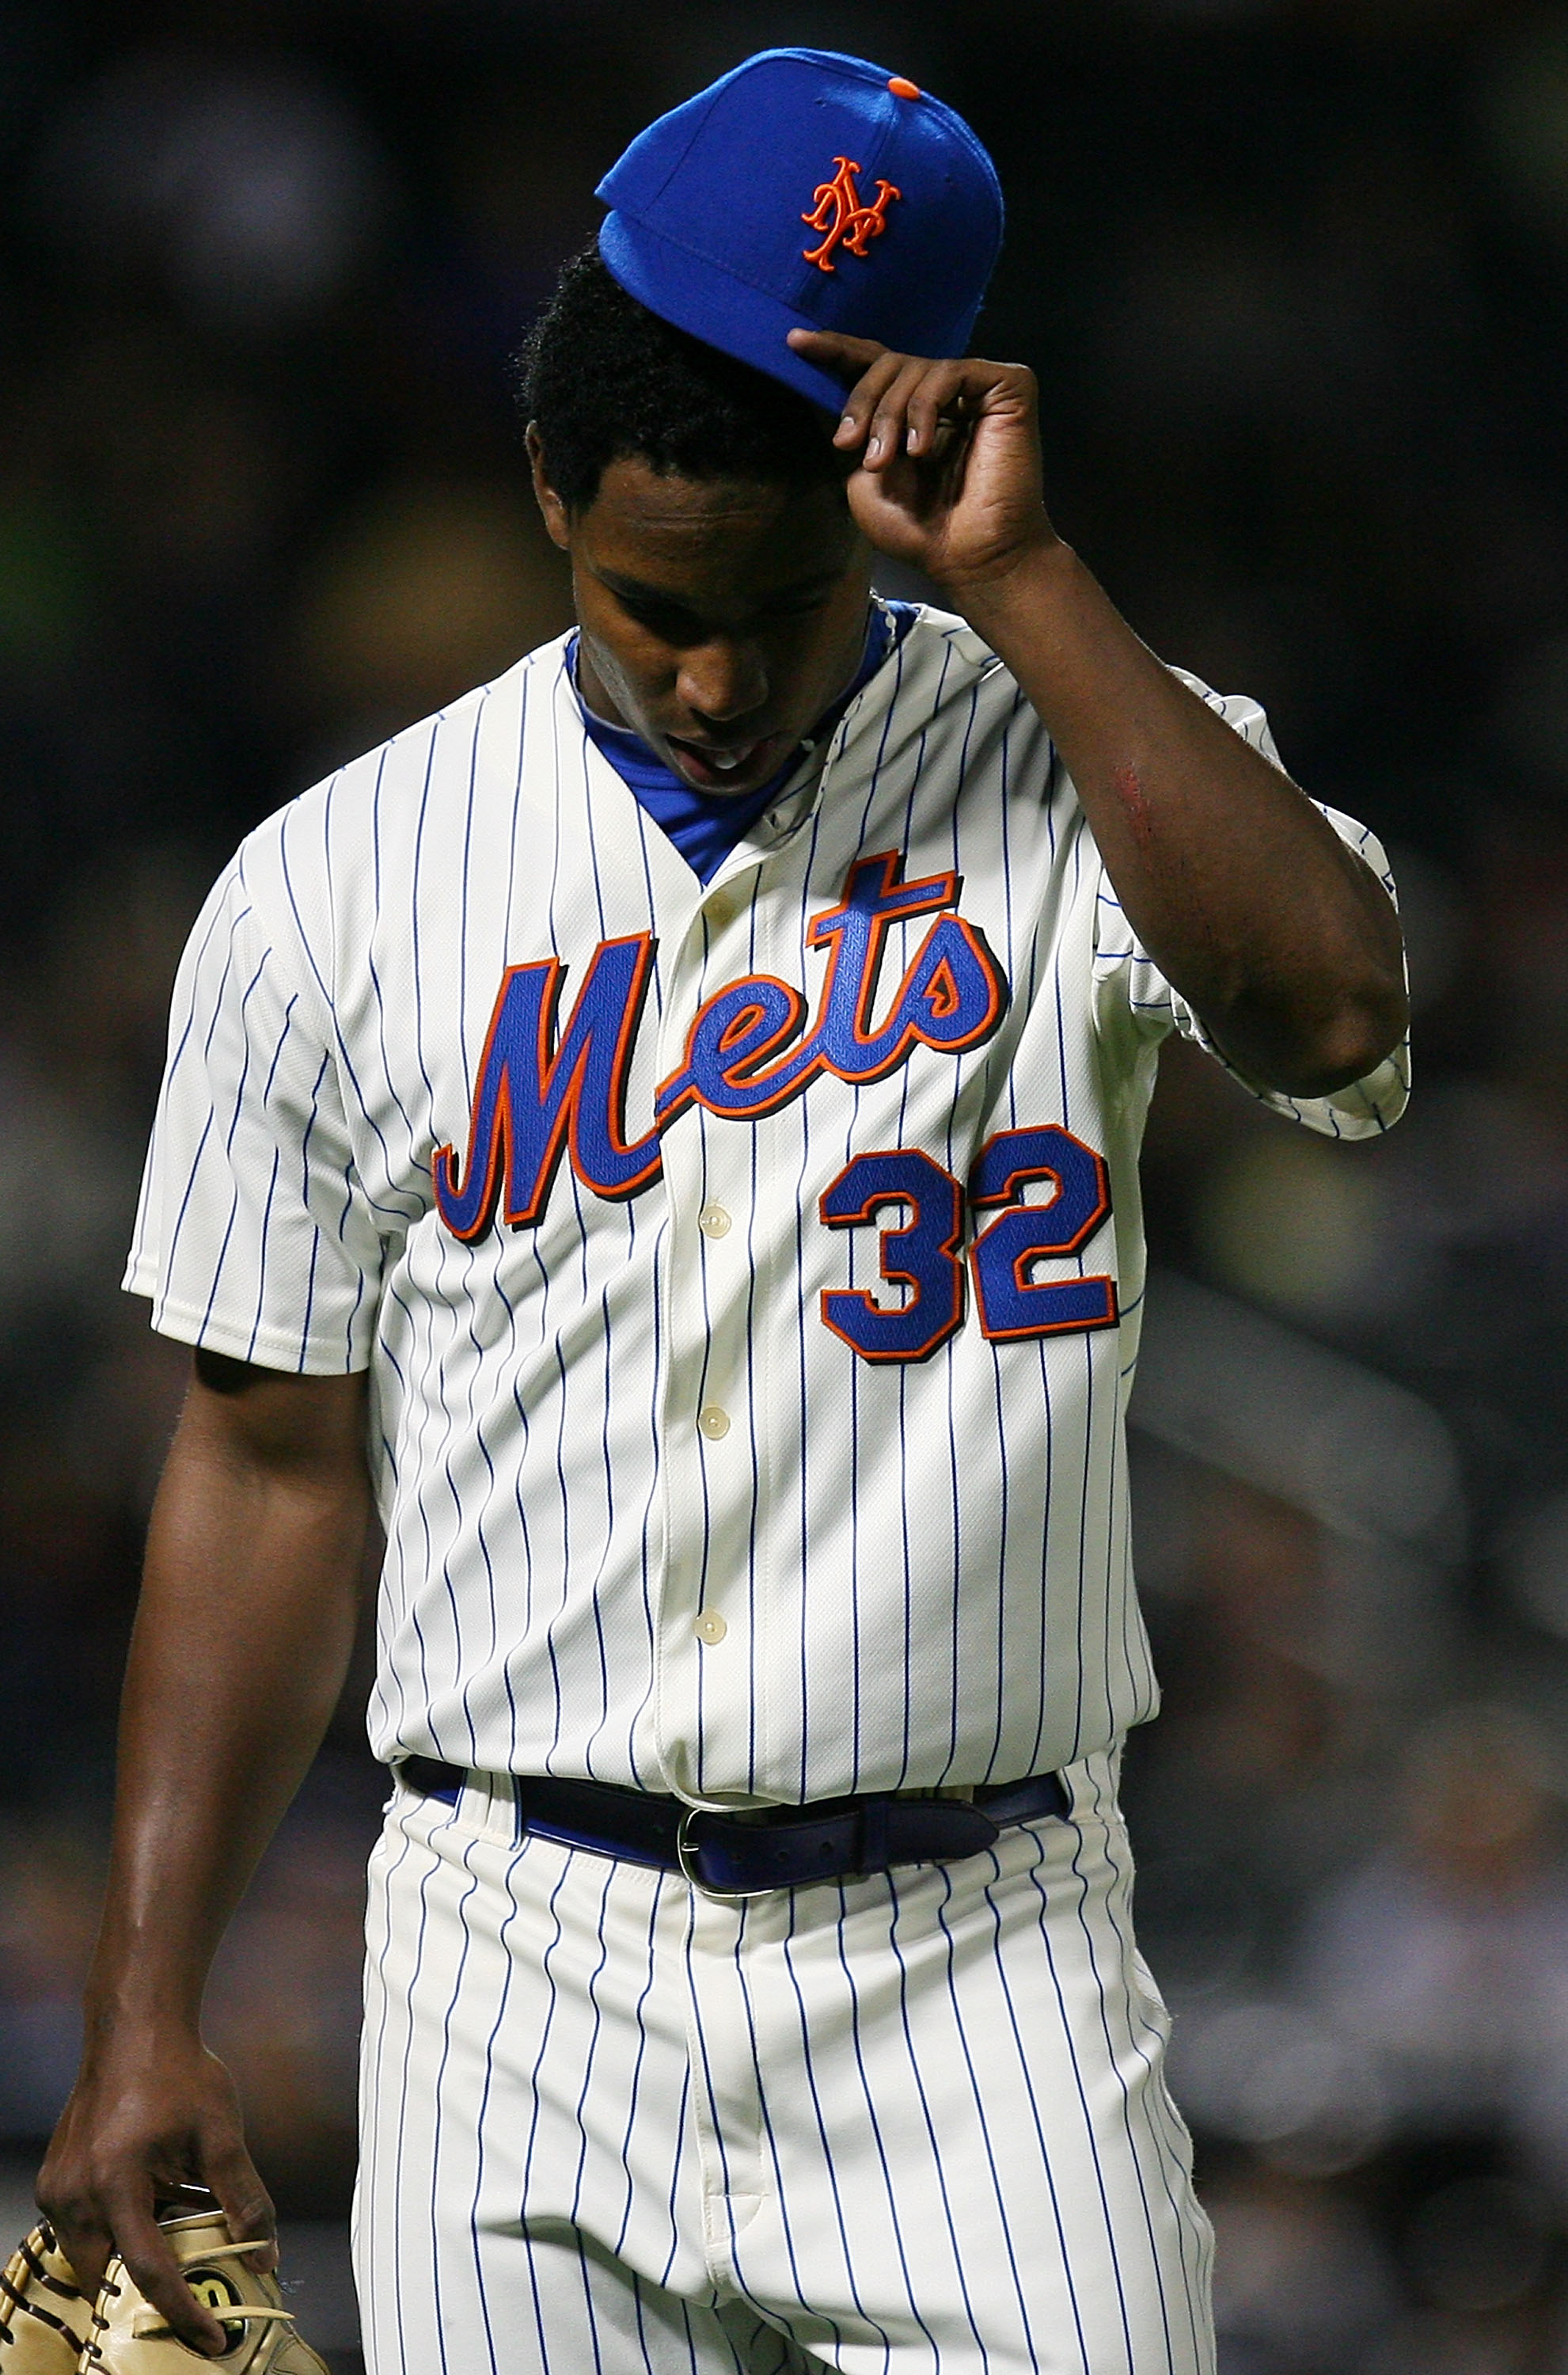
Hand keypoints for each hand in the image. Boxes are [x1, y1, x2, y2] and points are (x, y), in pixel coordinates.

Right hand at [37, 2027, 275, 2357]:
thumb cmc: (179, 2073)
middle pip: (109, 2279)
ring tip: (176, 2254)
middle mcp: (75, 2194)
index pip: (149, 2273)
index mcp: (116, 2184)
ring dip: (128, 2265)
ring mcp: (58, 2188)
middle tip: (191, 2309)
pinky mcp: (54, 2180)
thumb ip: (244, 2198)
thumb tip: (265, 2254)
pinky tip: (152, 2217)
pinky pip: (82, 2230)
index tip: (212, 2340)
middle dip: (144, 2303)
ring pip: (90, 2259)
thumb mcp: (222, 2134)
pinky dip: (114, 2236)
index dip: (183, 2313)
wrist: (133, 2028)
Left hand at [788, 329, 1058, 596]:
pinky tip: (921, 449)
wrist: (968, 559)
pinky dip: (926, 407)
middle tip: (848, 445)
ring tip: (887, 461)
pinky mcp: (1007, 389)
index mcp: (910, 411)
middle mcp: (943, 394)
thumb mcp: (862, 479)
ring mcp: (976, 389)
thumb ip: (849, 432)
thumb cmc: (918, 530)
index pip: (873, 365)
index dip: (835, 350)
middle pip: (889, 362)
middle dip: (862, 401)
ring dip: (890, 414)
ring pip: (916, 368)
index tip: (794, 342)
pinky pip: (953, 372)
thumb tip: (820, 388)